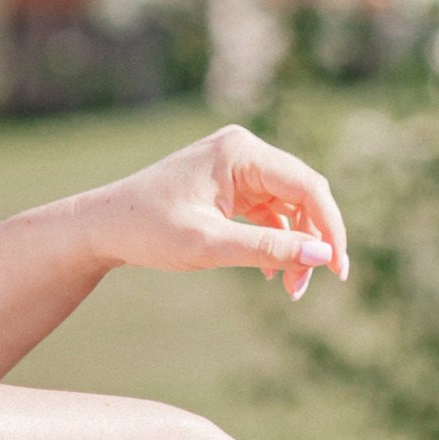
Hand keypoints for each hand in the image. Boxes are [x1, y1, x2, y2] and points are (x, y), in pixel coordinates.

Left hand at [77, 126, 348, 300]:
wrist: (102, 226)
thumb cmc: (148, 230)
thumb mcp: (209, 245)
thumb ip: (268, 249)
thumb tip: (324, 256)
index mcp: (241, 152)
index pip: (308, 187)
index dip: (330, 228)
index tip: (336, 270)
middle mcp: (243, 150)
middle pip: (303, 195)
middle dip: (312, 241)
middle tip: (305, 289)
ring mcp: (236, 166)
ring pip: (289, 206)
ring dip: (295, 245)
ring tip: (289, 289)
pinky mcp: (230, 185)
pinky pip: (269, 212)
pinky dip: (275, 241)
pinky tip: (271, 274)